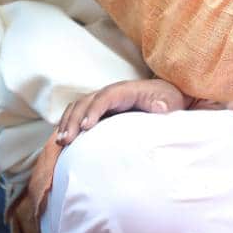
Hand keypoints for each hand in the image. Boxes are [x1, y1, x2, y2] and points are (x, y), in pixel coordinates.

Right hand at [55, 79, 188, 145]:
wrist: (166, 97)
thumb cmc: (168, 100)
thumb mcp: (171, 101)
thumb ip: (165, 104)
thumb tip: (160, 107)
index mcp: (126, 91)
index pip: (105, 97)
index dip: (94, 110)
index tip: (86, 127)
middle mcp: (110, 94)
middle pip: (86, 102)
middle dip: (74, 119)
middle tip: (67, 139)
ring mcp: (102, 101)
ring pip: (78, 107)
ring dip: (67, 122)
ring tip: (61, 141)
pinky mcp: (100, 111)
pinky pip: (78, 114)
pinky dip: (69, 124)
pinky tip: (64, 140)